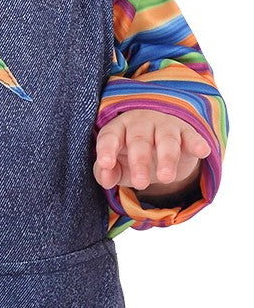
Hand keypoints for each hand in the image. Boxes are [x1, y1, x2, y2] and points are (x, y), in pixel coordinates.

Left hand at [93, 111, 210, 196]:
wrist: (160, 147)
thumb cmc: (129, 156)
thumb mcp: (115, 166)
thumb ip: (104, 172)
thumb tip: (106, 178)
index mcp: (118, 129)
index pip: (110, 136)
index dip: (107, 149)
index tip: (106, 163)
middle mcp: (140, 123)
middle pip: (139, 140)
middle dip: (140, 161)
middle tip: (140, 184)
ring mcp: (164, 125)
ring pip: (166, 139)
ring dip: (167, 158)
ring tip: (166, 178)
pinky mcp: (186, 132)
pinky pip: (192, 136)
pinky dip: (197, 143)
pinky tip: (202, 151)